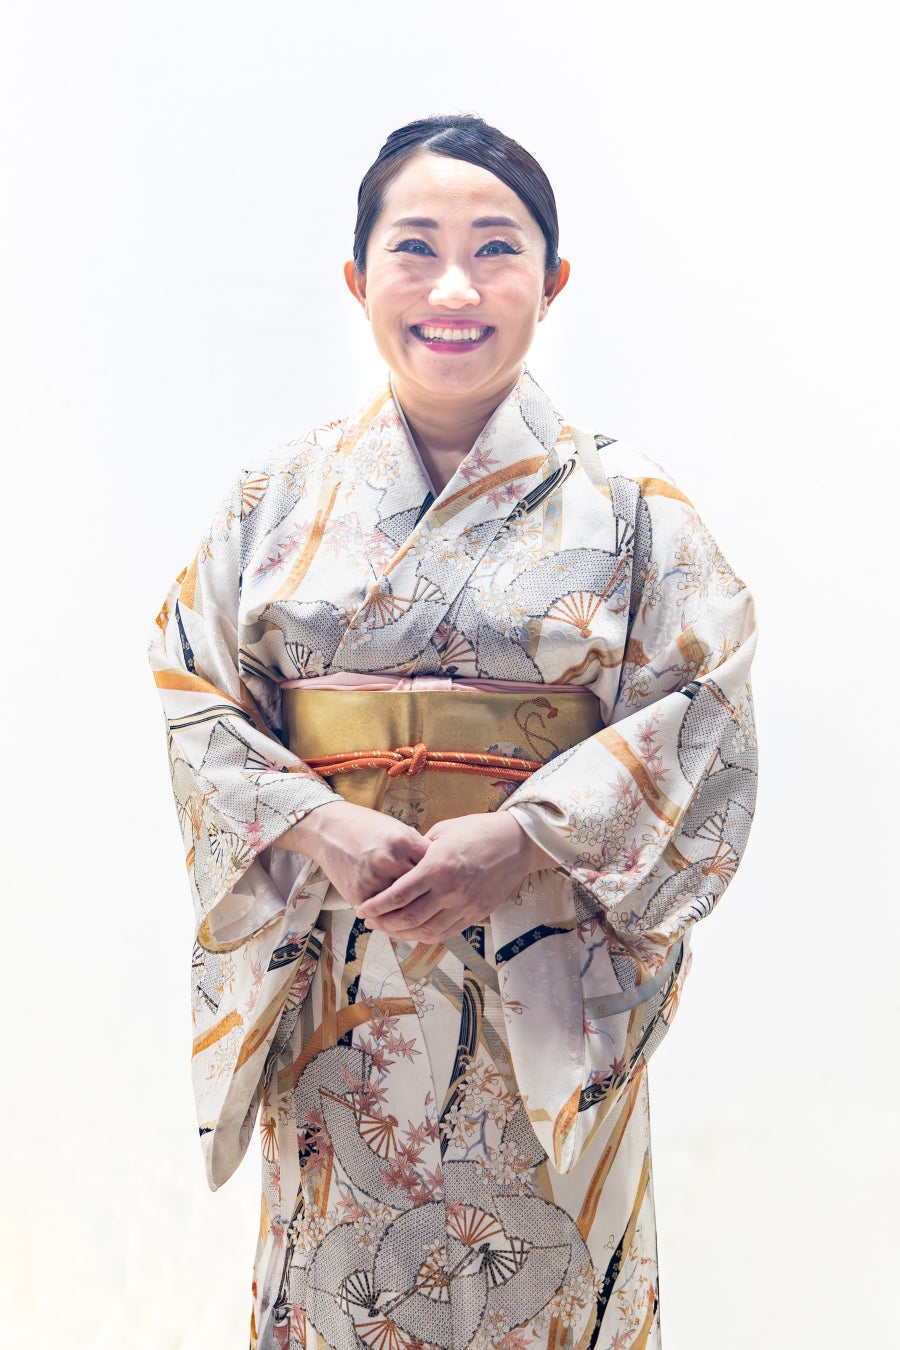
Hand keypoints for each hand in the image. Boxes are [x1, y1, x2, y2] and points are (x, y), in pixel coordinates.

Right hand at [279, 800, 428, 906]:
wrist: (329, 829)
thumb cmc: (367, 828)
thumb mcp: (397, 829)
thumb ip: (417, 849)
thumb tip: (438, 869)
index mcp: (405, 841)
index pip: (434, 868)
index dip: (440, 878)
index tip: (445, 884)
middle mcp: (391, 861)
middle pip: (420, 890)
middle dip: (428, 898)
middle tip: (435, 906)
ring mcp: (374, 879)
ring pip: (401, 906)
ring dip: (410, 913)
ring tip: (419, 917)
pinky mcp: (359, 893)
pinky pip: (380, 911)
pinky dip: (388, 915)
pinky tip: (394, 915)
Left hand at [355, 812, 554, 942]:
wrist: (517, 843)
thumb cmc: (478, 830)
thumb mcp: (442, 831)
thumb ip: (420, 851)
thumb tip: (400, 865)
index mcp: (438, 866)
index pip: (399, 894)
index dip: (377, 906)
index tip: (363, 910)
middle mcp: (450, 890)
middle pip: (409, 918)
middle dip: (385, 923)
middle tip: (371, 922)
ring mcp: (465, 905)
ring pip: (427, 931)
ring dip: (403, 934)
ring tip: (389, 929)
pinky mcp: (476, 914)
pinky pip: (446, 933)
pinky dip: (426, 936)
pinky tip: (415, 932)